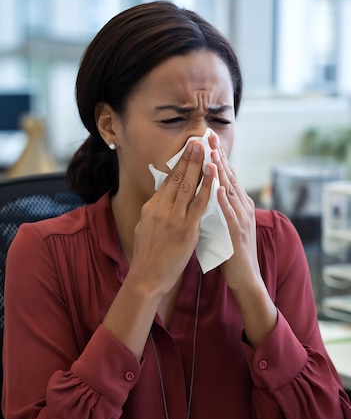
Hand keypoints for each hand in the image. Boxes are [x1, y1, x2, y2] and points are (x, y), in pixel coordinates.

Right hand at [131, 140, 215, 295]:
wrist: (146, 277)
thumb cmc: (148, 256)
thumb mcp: (145, 228)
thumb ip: (155, 212)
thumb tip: (162, 198)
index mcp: (152, 208)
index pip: (167, 181)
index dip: (179, 163)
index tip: (187, 150)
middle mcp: (161, 209)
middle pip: (177, 178)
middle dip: (189, 157)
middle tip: (197, 140)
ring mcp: (174, 218)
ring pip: (188, 186)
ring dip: (198, 165)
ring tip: (206, 149)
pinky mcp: (186, 229)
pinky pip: (200, 204)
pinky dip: (208, 187)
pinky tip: (214, 174)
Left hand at [208, 133, 260, 290]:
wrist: (245, 277)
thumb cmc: (231, 252)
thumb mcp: (224, 223)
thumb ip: (218, 207)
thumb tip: (206, 191)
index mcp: (237, 204)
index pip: (225, 176)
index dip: (216, 157)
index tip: (206, 140)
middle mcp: (242, 207)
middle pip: (229, 177)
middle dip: (218, 156)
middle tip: (208, 136)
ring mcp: (241, 219)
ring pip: (230, 191)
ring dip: (221, 172)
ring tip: (213, 154)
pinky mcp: (237, 233)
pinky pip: (230, 214)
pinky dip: (224, 200)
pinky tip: (218, 188)